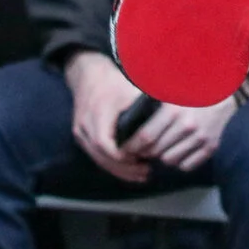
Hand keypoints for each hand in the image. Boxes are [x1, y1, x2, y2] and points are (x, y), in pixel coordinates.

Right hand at [66, 51, 150, 181]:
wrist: (88, 74)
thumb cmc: (113, 82)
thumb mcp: (130, 90)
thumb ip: (145, 107)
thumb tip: (167, 122)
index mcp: (98, 113)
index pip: (106, 144)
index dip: (123, 156)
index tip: (143, 159)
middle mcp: (85, 125)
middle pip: (102, 156)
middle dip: (124, 168)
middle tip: (147, 172)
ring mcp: (80, 132)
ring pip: (98, 159)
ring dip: (119, 170)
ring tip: (141, 174)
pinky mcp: (80, 136)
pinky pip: (95, 156)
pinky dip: (111, 165)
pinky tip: (128, 170)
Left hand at [124, 96, 237, 172]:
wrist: (231, 94)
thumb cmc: (198, 90)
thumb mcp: (174, 89)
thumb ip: (154, 99)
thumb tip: (131, 110)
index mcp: (174, 110)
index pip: (146, 136)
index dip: (133, 145)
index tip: (127, 147)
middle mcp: (186, 126)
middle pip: (156, 150)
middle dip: (145, 152)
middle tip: (141, 150)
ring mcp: (200, 139)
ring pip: (170, 160)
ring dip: (162, 157)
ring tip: (160, 149)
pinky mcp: (211, 148)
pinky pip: (187, 165)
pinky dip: (179, 162)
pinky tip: (177, 152)